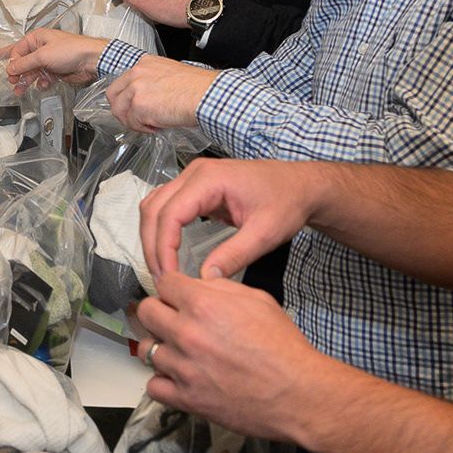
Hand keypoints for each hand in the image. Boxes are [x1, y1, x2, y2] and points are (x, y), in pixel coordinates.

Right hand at [0, 28, 108, 89]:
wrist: (91, 60)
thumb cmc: (72, 49)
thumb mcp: (43, 55)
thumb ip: (24, 63)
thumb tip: (11, 67)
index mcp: (37, 38)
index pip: (17, 50)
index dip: (12, 62)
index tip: (9, 73)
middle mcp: (42, 48)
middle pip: (23, 62)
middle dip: (16, 73)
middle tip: (12, 82)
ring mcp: (49, 60)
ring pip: (32, 72)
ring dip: (26, 81)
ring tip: (20, 90)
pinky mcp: (56, 70)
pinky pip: (43, 78)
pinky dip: (41, 83)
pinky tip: (42, 85)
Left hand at [106, 55, 217, 133]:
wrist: (206, 95)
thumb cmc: (197, 87)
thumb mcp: (170, 75)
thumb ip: (152, 83)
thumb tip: (147, 99)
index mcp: (144, 64)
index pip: (121, 82)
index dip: (126, 99)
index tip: (134, 108)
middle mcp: (136, 73)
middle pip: (113, 96)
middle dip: (123, 111)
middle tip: (137, 120)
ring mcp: (136, 89)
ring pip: (120, 111)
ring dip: (134, 122)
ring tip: (151, 123)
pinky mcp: (139, 106)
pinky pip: (133, 123)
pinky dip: (145, 128)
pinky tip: (159, 125)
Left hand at [136, 272, 342, 441]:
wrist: (299, 394)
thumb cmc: (284, 347)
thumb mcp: (258, 300)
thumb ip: (221, 288)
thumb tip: (199, 284)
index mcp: (203, 304)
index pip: (164, 283)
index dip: (172, 288)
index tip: (176, 296)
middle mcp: (187, 333)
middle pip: (145, 312)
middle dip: (158, 312)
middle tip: (171, 319)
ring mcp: (184, 368)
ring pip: (147, 350)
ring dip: (161, 348)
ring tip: (178, 351)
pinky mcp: (187, 399)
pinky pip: (154, 386)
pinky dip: (163, 382)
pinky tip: (179, 378)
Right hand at [139, 158, 321, 281]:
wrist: (301, 186)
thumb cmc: (287, 202)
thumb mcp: (265, 234)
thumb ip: (234, 256)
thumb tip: (204, 279)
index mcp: (209, 179)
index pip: (170, 214)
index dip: (163, 248)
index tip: (168, 277)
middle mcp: (194, 173)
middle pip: (154, 209)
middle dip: (153, 246)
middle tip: (161, 279)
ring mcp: (193, 177)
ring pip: (154, 205)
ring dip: (152, 236)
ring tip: (162, 268)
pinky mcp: (195, 186)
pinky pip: (166, 204)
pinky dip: (161, 228)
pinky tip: (167, 250)